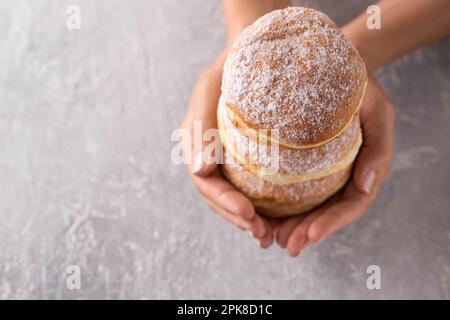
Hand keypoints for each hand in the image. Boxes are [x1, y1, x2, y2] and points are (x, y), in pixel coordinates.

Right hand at [180, 52, 276, 247]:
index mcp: (195, 143)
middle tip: (262, 236)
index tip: (249, 213)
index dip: (225, 202)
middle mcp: (207, 156)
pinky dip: (259, 208)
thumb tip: (199, 171)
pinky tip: (274, 219)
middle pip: (218, 198)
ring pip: (232, 199)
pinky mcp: (242, 159)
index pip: (206, 182)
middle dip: (238, 219)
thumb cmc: (229, 68)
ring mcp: (224, 159)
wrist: (251, 52)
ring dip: (247, 221)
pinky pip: (247, 188)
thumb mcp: (209, 90)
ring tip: (268, 237)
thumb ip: (200, 127)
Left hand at [276, 76, 395, 256]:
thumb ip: (378, 147)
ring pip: (306, 207)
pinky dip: (276, 207)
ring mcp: (320, 172)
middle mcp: (341, 175)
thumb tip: (366, 185)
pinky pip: (288, 190)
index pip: (352, 203)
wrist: (329, 67)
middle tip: (286, 245)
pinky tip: (260, 216)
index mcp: (363, 167)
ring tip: (270, 238)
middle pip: (326, 213)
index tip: (311, 234)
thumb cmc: (356, 87)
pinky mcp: (299, 165)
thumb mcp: (377, 109)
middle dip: (306, 232)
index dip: (332, 222)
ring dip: (289, 227)